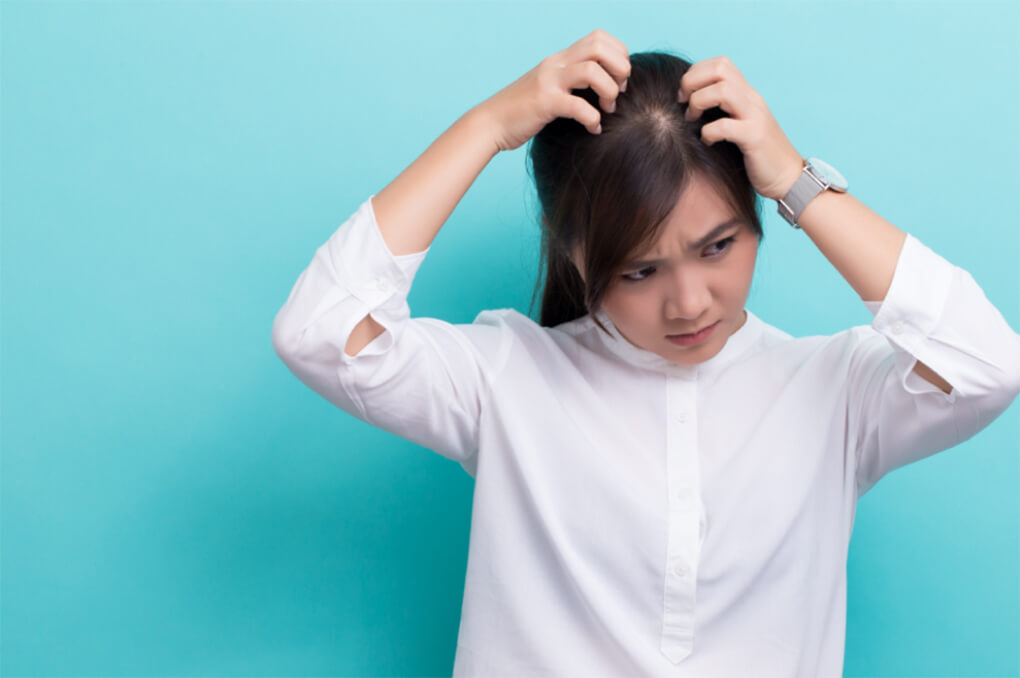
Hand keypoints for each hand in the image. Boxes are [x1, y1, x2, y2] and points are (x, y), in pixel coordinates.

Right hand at [473, 29, 630, 152]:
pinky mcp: (544, 103)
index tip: (619, 80)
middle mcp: (555, 64)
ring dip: (609, 90)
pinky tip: (593, 129)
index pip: (599, 38)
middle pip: (599, 46)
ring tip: (607, 109)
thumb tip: (601, 88)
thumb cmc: (521, 112)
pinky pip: (579, 106)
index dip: (618, 55)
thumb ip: (570, 82)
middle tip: (619, 92)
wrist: (489, 124)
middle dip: (619, 68)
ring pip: (592, 70)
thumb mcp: (548, 88)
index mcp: (559, 59)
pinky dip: (593, 118)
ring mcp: (548, 82)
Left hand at [678, 56, 804, 200]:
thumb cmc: (756, 154)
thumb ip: (722, 110)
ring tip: (692, 119)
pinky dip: (708, 132)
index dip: (695, 72)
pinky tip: (706, 142)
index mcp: (746, 93)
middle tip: (683, 102)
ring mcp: (754, 116)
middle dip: (692, 81)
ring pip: (722, 90)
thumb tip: (687, 104)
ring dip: (698, 102)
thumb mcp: (739, 124)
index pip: (720, 63)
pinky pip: (725, 126)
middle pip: (720, 68)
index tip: (684, 94)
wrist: (787, 177)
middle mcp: (751, 99)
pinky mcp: (754, 137)